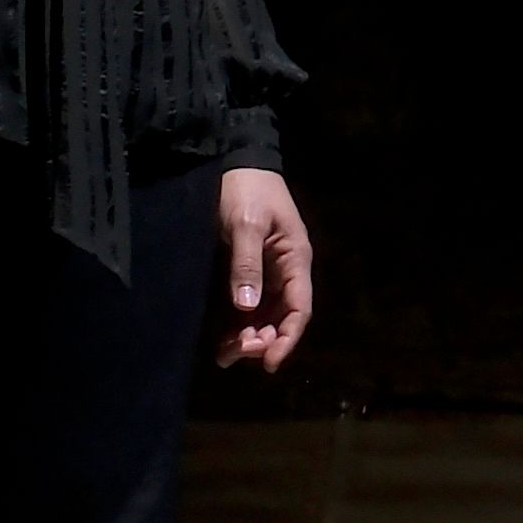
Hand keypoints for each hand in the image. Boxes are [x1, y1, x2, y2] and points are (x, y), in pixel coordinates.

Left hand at [216, 166, 315, 375]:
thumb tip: (247, 306)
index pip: (299, 308)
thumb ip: (247, 262)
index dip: (287, 337)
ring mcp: (267, 271)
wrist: (233, 161)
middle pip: (282, 317)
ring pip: (265, 315)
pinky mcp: (247, 269)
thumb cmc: (246, 188)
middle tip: (235, 354)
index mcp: (295, 259)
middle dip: (262, 340)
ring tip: (225, 355)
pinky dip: (238, 324)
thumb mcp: (247, 223)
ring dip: (249, 337)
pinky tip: (223, 340)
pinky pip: (248, 305)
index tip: (269, 361)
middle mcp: (285, 270)